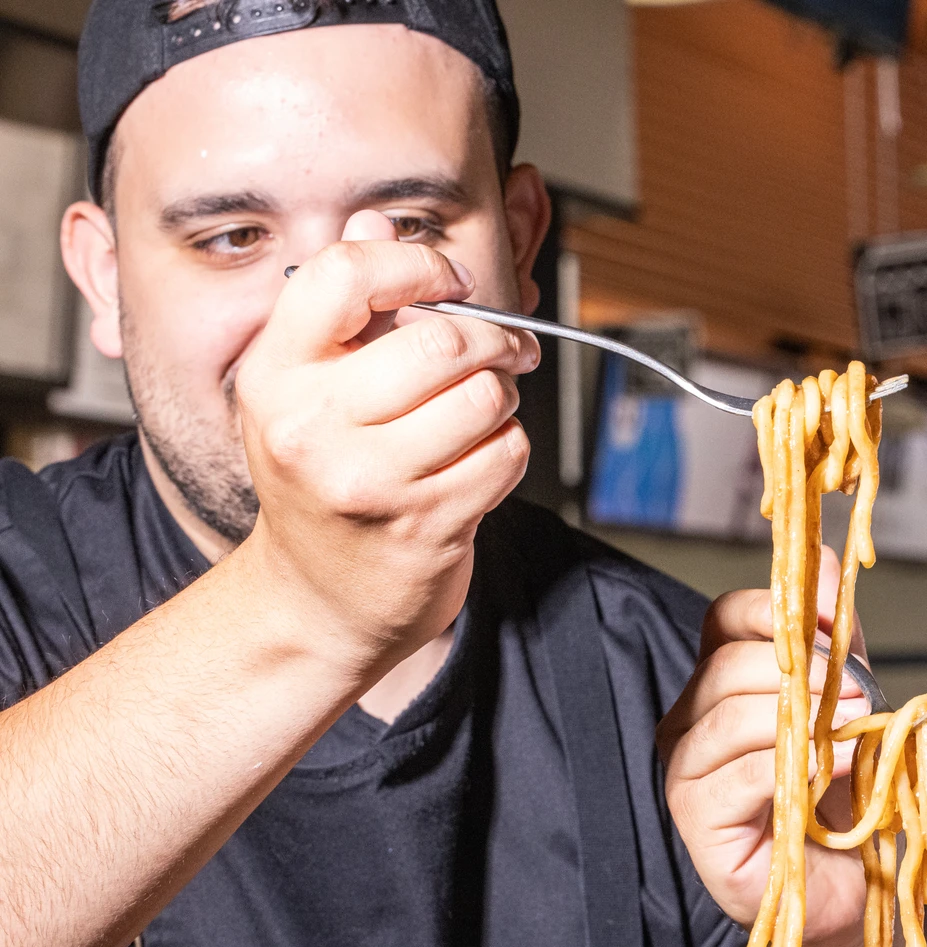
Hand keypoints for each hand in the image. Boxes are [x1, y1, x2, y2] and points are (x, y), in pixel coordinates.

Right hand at [232, 210, 536, 673]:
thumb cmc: (324, 484)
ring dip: (501, 400)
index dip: (416, 263)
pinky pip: (506, 452)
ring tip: (478, 414)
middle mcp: (312, 426)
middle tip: (500, 350)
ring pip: (485, 396)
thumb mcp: (308, 392)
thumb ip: (345, 310)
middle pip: (441, 341)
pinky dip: (508, 450)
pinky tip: (475, 463)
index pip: (345, 275)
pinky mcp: (426, 524)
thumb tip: (374, 221)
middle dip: (491, 340)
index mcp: (276, 375)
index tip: (449, 280)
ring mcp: (369, 481)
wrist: (318, 602)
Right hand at [660, 549, 872, 946]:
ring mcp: (686, 772)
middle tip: (861, 694)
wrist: (853, 884)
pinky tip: (835, 771)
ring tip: (854, 733)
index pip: (725, 618)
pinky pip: (741, 776)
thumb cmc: (845, 796)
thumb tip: (825, 570)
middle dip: (805, 671)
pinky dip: (796, 767)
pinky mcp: (697, 821)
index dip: (778, 608)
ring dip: (803, 720)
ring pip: (731, 716)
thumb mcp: (850, 701)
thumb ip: (838, 639)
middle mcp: (690, 721)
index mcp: (719, 682)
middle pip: (730, 665)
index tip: (837, 620)